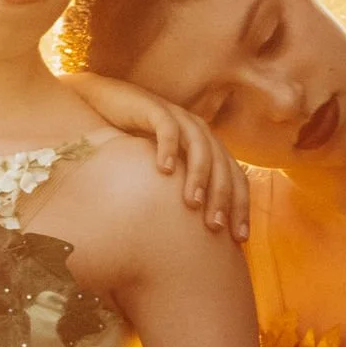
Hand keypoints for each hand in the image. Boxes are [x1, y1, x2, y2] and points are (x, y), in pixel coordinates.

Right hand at [65, 71, 250, 241]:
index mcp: (209, 148)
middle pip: (222, 165)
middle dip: (221, 197)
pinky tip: (163, 170)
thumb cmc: (135, 148)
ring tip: (192, 203)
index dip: (240, 207)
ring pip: (199, 147)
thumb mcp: (164, 175)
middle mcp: (199, 132)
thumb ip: (180, 195)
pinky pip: (166, 128)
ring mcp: (179, 118)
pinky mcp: (155, 108)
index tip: (239, 239)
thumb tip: (192, 239)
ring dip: (198, 175)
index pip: (235, 178)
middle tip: (215, 226)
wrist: (105, 107)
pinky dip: (167, 147)